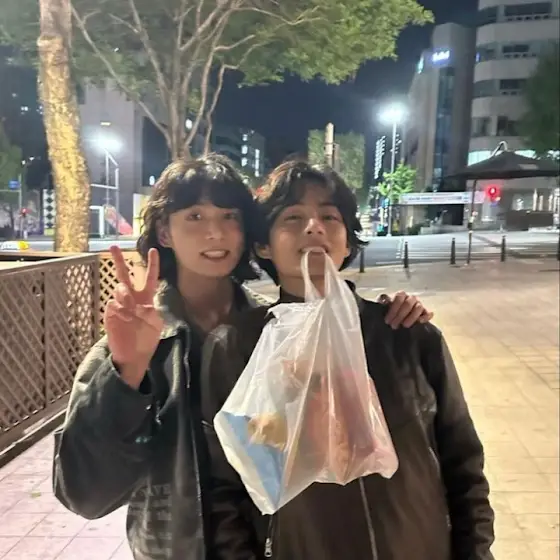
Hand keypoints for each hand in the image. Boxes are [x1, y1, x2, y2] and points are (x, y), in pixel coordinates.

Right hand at [105, 246, 162, 387]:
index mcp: (146, 299)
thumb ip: (151, 311)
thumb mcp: (155, 324)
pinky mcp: (110, 313)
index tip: (154, 250)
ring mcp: (119, 305)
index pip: (149, 278)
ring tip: (131, 308)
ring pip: (120, 289)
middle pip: (125, 275)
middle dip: (119, 261)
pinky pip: (113, 304)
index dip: (152, 265)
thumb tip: (141, 304)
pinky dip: (119, 308)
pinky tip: (123, 318)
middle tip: (114, 247)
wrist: (132, 355)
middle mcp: (132, 298)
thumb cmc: (146, 339)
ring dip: (125, 295)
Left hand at [379, 291, 433, 329]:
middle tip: (394, 326)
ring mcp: (419, 305)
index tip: (387, 320)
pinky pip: (428, 313)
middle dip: (400, 315)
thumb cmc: (389, 311)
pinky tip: (420, 322)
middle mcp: (411, 298)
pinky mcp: (425, 313)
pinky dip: (426, 317)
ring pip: (418, 307)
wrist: (396, 319)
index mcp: (401, 295)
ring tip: (405, 326)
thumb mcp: (383, 306)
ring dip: (412, 317)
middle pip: (408, 303)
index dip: (393, 309)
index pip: (398, 298)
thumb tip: (382, 300)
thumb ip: (382, 301)